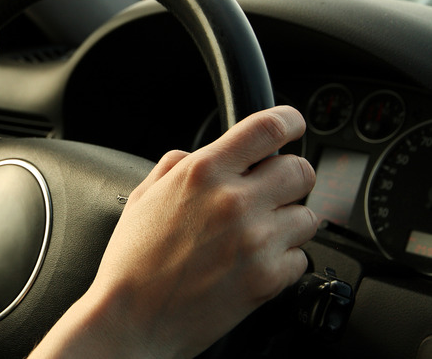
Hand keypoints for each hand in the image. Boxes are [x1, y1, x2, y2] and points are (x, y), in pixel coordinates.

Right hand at [32, 106, 317, 357]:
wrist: (131, 319)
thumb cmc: (131, 262)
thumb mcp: (142, 197)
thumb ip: (175, 165)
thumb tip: (199, 154)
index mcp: (203, 173)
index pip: (268, 127)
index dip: (289, 121)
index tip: (293, 126)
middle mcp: (235, 200)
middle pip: (301, 170)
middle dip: (289, 179)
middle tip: (272, 192)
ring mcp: (256, 240)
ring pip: (308, 216)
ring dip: (288, 222)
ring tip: (256, 236)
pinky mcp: (268, 278)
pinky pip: (301, 258)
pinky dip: (284, 260)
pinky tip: (252, 264)